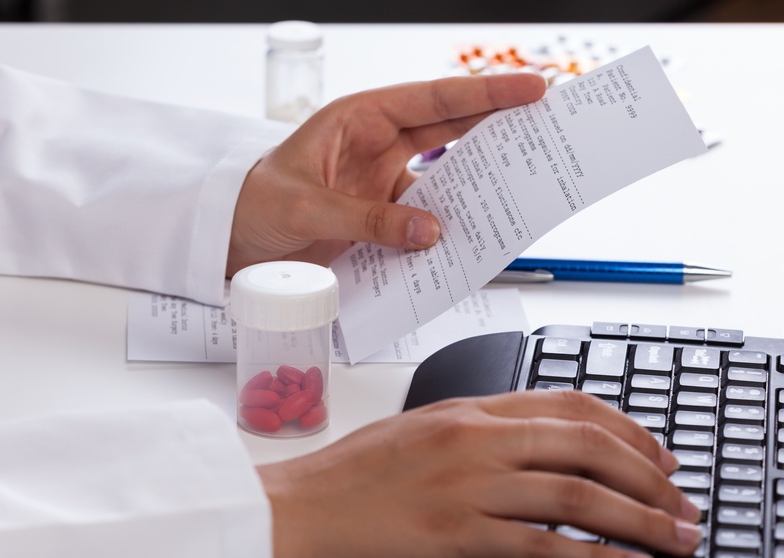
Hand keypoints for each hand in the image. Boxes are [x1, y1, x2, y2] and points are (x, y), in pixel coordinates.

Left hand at [228, 73, 546, 275]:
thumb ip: (367, 219)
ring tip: (522, 186)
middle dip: (500, 125)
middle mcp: (378, 144)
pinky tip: (471, 235)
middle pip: (452, 129)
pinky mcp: (383, 218)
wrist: (233, 243)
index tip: (530, 89)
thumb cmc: (252, 204)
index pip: (433, 100)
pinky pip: (425, 219)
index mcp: (359, 118)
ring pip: (446, 177)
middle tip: (549, 125)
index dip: (484, 94)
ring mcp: (384, 182)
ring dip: (479, 185)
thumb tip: (427, 230)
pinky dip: (448, 229)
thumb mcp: (305, 208)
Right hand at [257, 390, 701, 557]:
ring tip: (676, 539)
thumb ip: (474, 433)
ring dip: (640, 518)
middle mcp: (473, 438)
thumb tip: (530, 447)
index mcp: (466, 409)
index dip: (628, 429)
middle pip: (586, 445)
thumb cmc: (343, 477)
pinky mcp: (450, 534)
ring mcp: (464, 484)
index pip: (567, 405)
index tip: (660, 456)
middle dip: (650, 476)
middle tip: (683, 504)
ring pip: (576, 493)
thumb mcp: (414, 433)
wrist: (289, 510)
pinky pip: (540, 545)